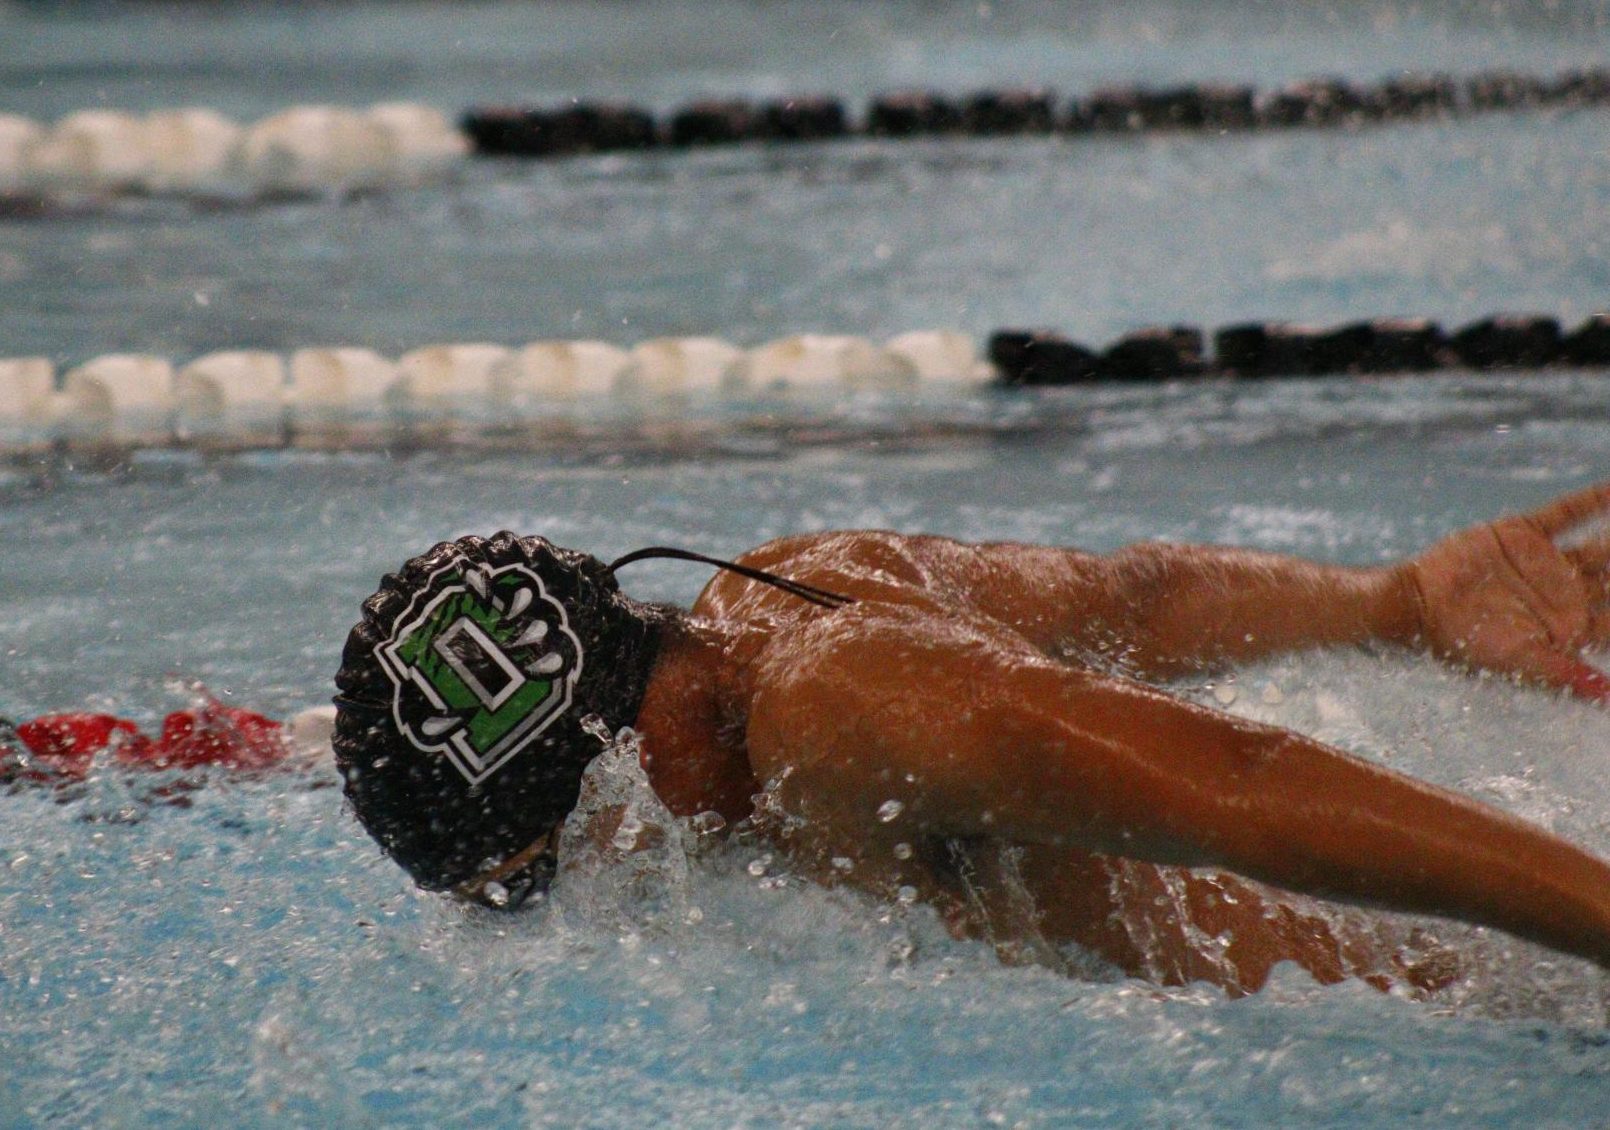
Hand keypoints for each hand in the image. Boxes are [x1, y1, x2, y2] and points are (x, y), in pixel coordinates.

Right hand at [1400, 482, 1609, 700]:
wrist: (1415, 604)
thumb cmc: (1462, 642)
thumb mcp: (1515, 660)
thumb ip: (1561, 674)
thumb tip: (1608, 697)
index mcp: (1572, 626)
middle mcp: (1569, 592)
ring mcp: (1549, 561)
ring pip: (1605, 547)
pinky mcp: (1525, 533)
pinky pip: (1567, 514)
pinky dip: (1594, 501)